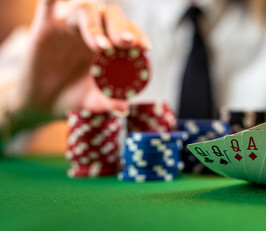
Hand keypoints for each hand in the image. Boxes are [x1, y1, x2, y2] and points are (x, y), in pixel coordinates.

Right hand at [10, 0, 149, 115]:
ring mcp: (70, 26)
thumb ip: (108, 102)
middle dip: (121, 28)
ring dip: (96, 26)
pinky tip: (56, 2)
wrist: (43, 102)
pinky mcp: (46, 26)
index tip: (145, 48)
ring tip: (102, 46)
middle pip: (111, 16)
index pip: (127, 31)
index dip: (138, 35)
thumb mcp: (93, 101)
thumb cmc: (74, 96)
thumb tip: (123, 108)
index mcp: (110, 45)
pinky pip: (48, 3)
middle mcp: (93, 31)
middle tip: (127, 43)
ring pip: (86, 10)